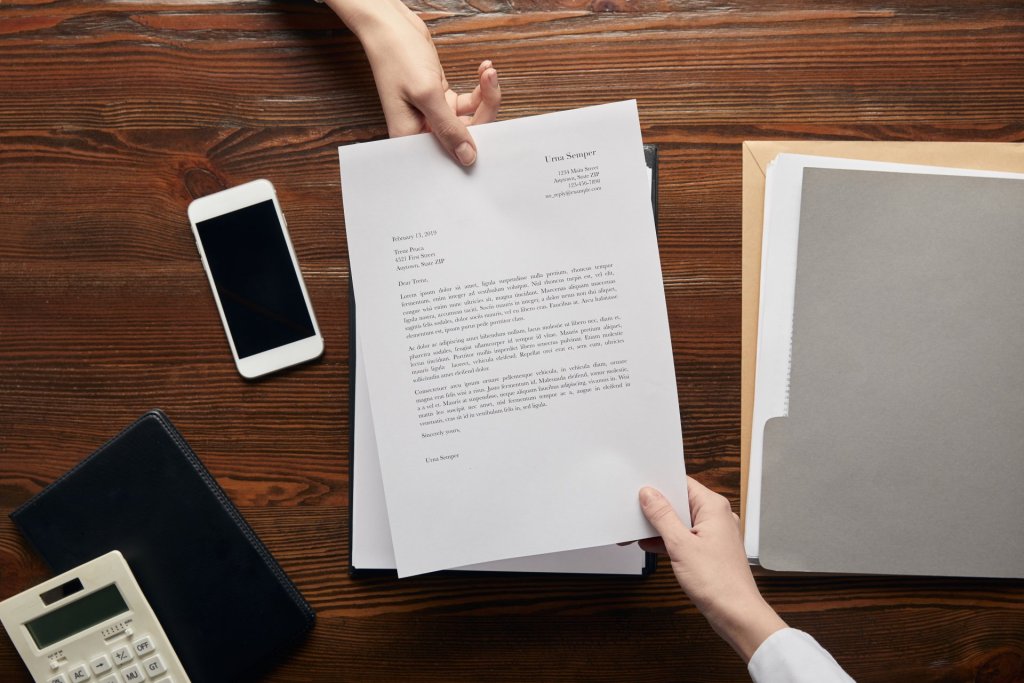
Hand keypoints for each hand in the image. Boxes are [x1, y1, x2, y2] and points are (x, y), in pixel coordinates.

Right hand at [328, 0, 500, 164]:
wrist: (390, 26)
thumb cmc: (397, 56)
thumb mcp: (426, 94)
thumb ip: (449, 128)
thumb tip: (467, 158)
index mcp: (411, 137)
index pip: (449, 153)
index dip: (474, 144)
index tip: (491, 122)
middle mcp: (422, 130)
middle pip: (465, 136)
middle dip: (485, 111)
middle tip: (491, 85)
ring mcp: (433, 115)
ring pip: (470, 119)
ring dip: (485, 96)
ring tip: (488, 73)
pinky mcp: (440, 100)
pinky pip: (467, 104)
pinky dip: (479, 89)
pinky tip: (483, 71)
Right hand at [637, 477, 786, 661]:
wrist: (736, 615)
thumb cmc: (719, 582)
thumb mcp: (680, 545)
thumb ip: (662, 516)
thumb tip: (649, 495)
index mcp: (713, 507)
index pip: (682, 483)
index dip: (660, 485)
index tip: (640, 490)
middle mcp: (717, 517)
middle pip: (680, 502)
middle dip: (656, 509)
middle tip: (635, 513)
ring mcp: (714, 534)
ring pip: (681, 521)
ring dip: (661, 527)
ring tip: (639, 532)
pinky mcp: (710, 550)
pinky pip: (685, 537)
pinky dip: (669, 541)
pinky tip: (652, 546)